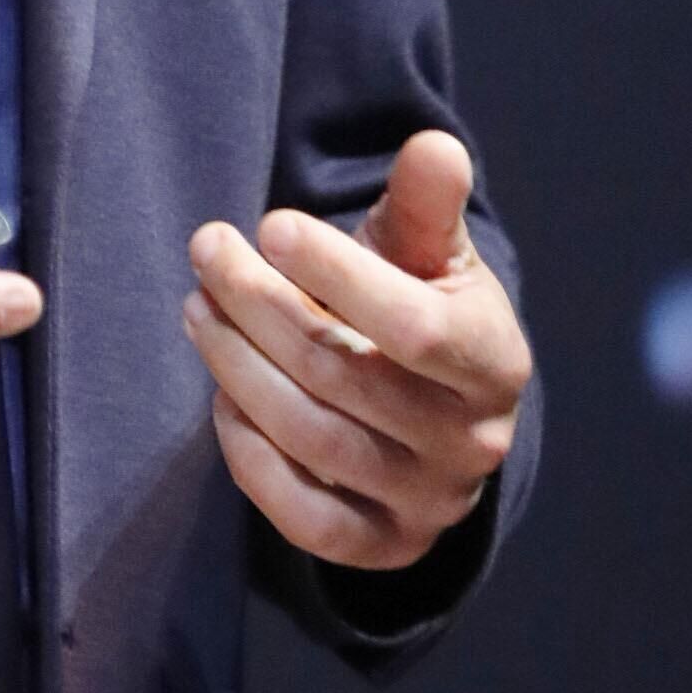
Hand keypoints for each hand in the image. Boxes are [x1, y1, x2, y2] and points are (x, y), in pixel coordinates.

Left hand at [184, 130, 529, 575]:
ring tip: (198, 308)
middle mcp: (470, 443)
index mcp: (493, 361)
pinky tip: (219, 395)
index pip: (413, 326)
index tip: (269, 225)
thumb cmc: (419, 304)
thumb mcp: (431, 251)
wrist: (434, 409)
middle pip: (344, 377)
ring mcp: (427, 504)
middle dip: (259, 306)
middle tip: (207, 251)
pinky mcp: (380, 546)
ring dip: (237, 367)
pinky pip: (302, 515)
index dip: (337, 274)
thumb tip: (435, 145)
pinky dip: (248, 455)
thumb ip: (426, 203)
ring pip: (314, 439)